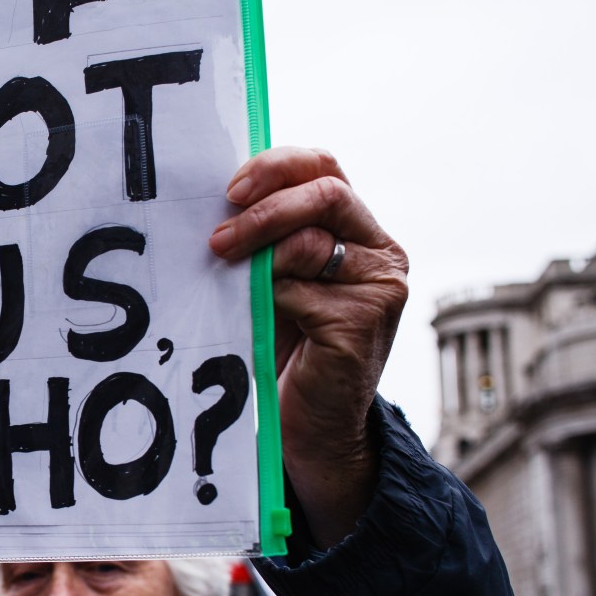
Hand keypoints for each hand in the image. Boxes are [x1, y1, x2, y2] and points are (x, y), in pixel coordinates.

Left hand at [210, 147, 408, 546]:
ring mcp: (379, 287)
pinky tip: (259, 319)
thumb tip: (215, 198)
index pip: (325, 168)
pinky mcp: (363, 323)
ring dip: (257, 255)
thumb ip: (266, 239)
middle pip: (327, 193)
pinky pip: (303, 292)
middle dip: (265, 209)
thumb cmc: (287, 349)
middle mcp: (380, 252)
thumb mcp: (276, 281)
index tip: (230, 188)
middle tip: (218, 238)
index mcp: (358, 229)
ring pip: (310, 242)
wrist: (310, 429)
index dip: (278, 167)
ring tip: (224, 272)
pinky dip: (271, 299)